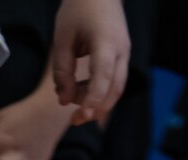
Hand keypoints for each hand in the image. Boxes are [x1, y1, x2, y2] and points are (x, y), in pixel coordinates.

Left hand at [52, 0, 129, 122]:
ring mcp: (125, 52)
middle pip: (115, 88)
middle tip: (74, 121)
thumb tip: (63, 101)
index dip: (93, 99)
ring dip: (98, 102)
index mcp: (106, 41)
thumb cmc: (78, 11)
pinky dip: (100, 91)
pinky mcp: (122, 55)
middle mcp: (121, 49)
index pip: (103, 76)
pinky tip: (81, 93)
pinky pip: (114, 80)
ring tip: (74, 106)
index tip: (80, 115)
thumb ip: (62, 71)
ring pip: (117, 87)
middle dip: (96, 108)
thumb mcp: (62, 38)